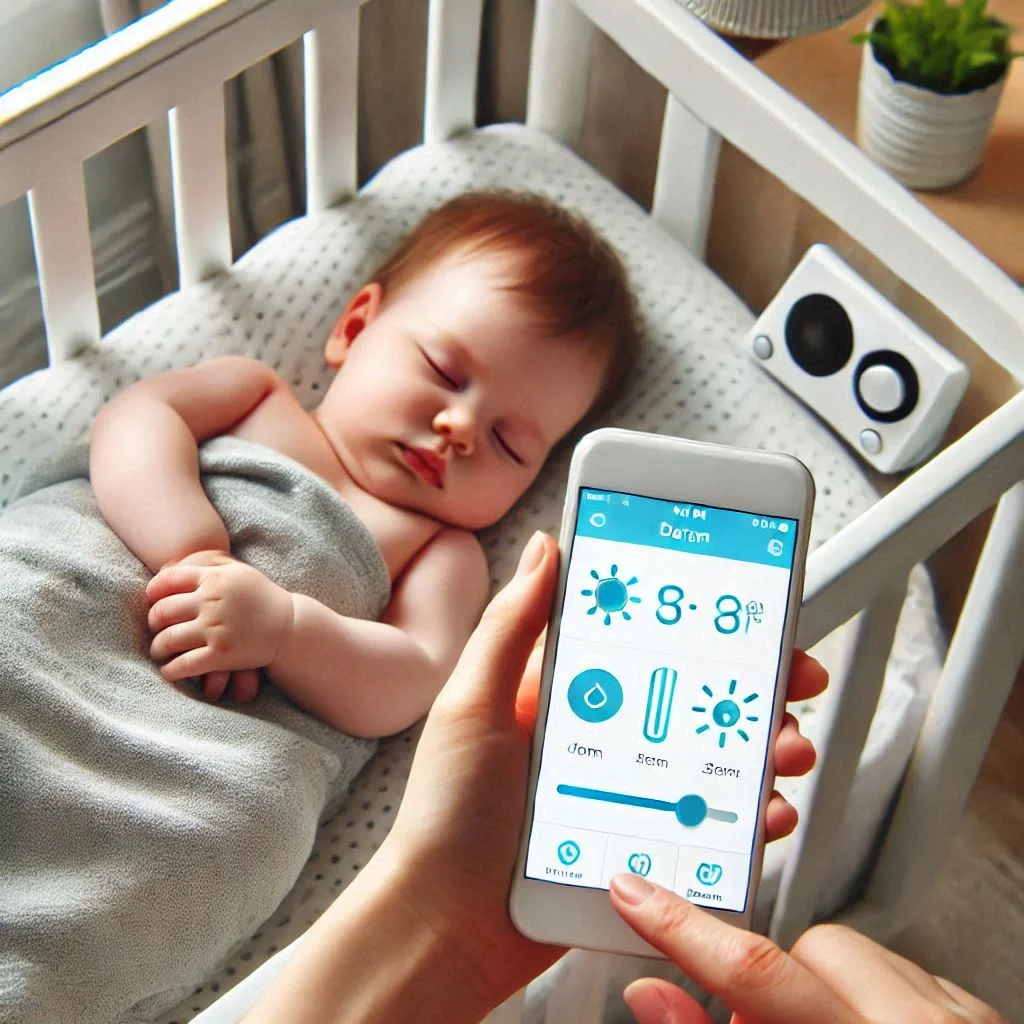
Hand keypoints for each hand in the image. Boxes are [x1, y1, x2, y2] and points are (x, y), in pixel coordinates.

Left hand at [147, 550, 293, 701]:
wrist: (290, 626)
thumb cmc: (263, 598)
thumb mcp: (239, 573)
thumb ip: (209, 568)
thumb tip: (172, 568)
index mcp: (214, 580)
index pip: (167, 582)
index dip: (153, 592)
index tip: (151, 601)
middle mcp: (211, 603)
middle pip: (162, 612)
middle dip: (152, 623)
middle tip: (153, 629)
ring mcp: (215, 629)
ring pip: (168, 640)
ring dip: (157, 648)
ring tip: (158, 651)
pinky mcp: (221, 655)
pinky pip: (184, 665)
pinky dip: (171, 670)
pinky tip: (168, 671)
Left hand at [374, 531, 827, 1012]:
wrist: (447, 928)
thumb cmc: (447, 816)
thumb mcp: (473, 705)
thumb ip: (511, 627)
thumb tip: (547, 550)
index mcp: (566, 695)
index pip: (645, 645)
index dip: (699, 626)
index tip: (749, 613)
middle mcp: (602, 739)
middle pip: (693, 699)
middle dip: (751, 686)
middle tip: (791, 681)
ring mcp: (627, 793)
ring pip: (714, 759)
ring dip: (764, 747)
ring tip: (786, 750)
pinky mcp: (642, 847)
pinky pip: (709, 825)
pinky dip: (749, 816)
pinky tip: (767, 811)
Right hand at [608, 877, 1005, 1022]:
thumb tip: (652, 999)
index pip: (754, 972)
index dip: (682, 928)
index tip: (635, 893)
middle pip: (810, 951)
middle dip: (774, 987)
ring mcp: (962, 1019)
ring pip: (856, 954)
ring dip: (824, 991)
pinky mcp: (982, 1017)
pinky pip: (906, 971)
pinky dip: (871, 998)